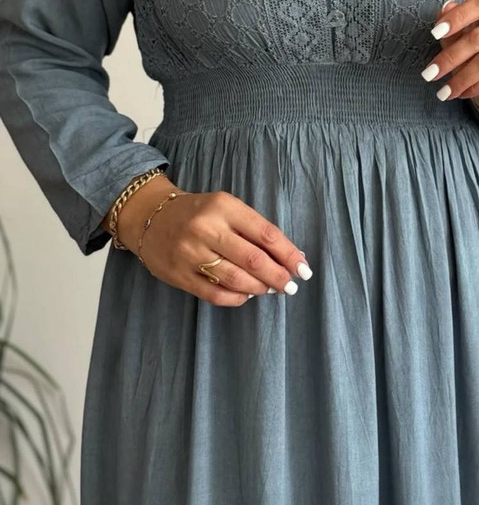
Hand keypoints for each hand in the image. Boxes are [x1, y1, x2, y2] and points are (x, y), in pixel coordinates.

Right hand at [116, 184, 311, 305]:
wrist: (150, 216)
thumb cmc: (198, 212)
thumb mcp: (226, 208)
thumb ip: (254, 229)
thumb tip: (291, 256)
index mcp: (224, 206)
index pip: (265, 233)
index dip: (288, 253)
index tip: (304, 267)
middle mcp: (207, 228)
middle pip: (253, 259)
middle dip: (278, 276)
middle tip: (291, 285)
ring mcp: (190, 253)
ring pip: (236, 279)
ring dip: (260, 288)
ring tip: (271, 289)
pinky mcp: (179, 275)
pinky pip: (215, 294)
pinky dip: (237, 298)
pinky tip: (247, 295)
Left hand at [421, 0, 478, 122]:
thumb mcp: (464, 41)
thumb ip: (455, 26)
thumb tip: (444, 8)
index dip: (457, 17)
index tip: (434, 33)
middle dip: (451, 56)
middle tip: (430, 73)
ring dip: (460, 77)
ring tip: (444, 90)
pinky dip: (475, 88)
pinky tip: (462, 93)